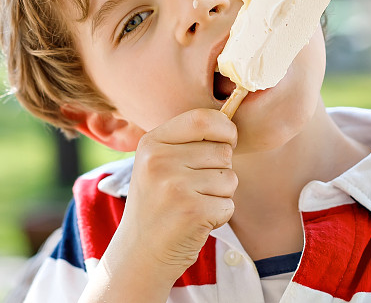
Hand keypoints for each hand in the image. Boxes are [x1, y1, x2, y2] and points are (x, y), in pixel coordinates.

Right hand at [81, 108, 237, 302]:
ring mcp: (175, 186)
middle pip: (222, 150)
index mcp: (152, 142)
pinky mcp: (192, 211)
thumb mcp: (158, 162)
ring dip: (220, 194)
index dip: (225, 128)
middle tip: (195, 188)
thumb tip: (230, 122)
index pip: (203, 118)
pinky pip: (229, 204)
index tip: (227, 140)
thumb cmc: (158, 203)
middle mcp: (160, 161)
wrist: (140, 251)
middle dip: (220, 169)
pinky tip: (196, 220)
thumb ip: (187, 141)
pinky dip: (220, 215)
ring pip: (230, 177)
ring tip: (193, 204)